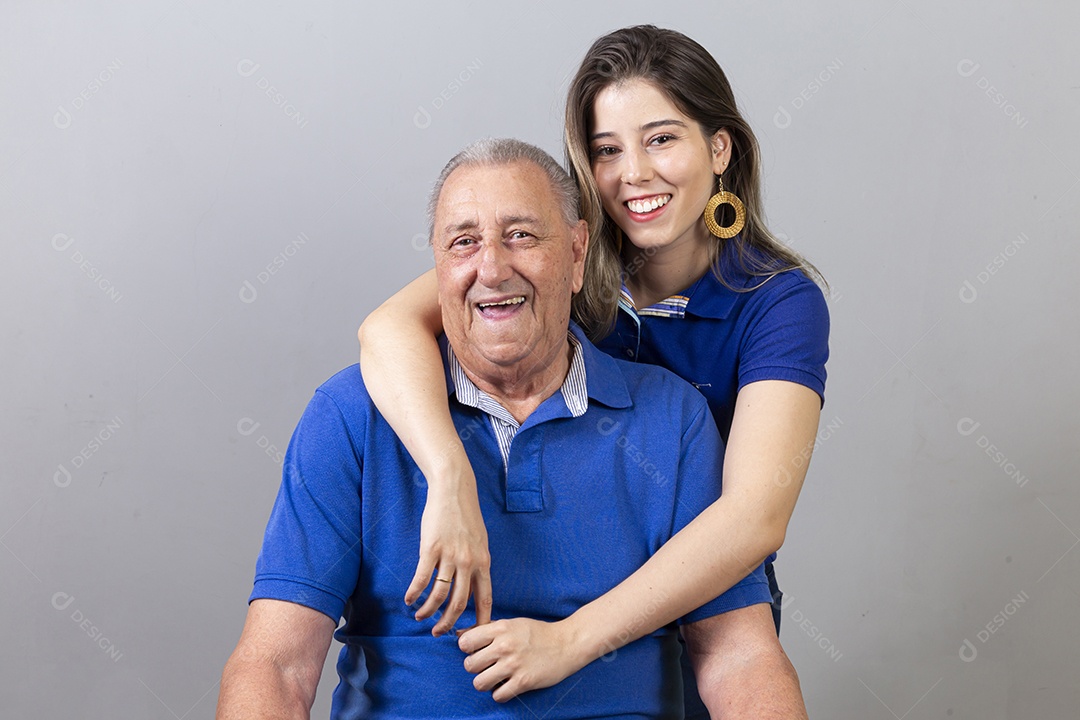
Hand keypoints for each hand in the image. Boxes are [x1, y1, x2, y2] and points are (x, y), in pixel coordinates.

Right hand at [404, 475, 492, 635]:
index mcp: (483, 562)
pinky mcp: (431, 548)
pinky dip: (415, 592)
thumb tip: (472, 589)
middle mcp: (469, 562)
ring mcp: (450, 555)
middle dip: (448, 623)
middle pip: (459, 603)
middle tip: (439, 633)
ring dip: (428, 610)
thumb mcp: (480, 542)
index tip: (473, 635)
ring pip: (439, 594)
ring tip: (421, 617)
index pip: (484, 599)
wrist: (454, 490)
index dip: (480, 621)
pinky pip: (422, 578)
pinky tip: (409, 599)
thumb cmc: (466, 516)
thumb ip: (478, 565)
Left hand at [457, 618, 584, 701]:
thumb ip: (485, 629)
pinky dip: (500, 694)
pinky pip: (498, 695)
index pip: (465, 643)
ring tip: (495, 678)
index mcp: (500, 628)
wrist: (566, 643)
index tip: (477, 651)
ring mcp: (514, 665)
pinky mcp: (523, 681)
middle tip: (487, 666)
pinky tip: (507, 686)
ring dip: (485, 683)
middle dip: (476, 668)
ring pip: (479, 683)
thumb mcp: (510, 624)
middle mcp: (504, 646)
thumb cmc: (536, 633)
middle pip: (470, 665)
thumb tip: (459, 634)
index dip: (468, 649)